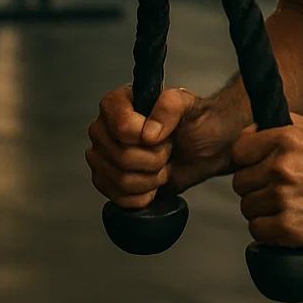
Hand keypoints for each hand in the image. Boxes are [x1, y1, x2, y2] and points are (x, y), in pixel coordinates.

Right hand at [86, 85, 235, 209]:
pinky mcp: (106, 182)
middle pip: (123, 157)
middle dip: (156, 158)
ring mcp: (101, 157)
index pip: (123, 127)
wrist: (201, 149)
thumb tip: (149, 132)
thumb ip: (170, 105)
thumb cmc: (192, 124)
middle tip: (166, 149)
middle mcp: (103, 129)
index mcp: (116, 103)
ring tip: (161, 163)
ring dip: (153, 178)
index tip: (161, 134)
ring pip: (123, 181)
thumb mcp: (189, 104)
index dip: (146, 136)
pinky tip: (151, 179)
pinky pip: (122, 198)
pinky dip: (146, 194)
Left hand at [231, 114, 302, 248]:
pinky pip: (257, 230)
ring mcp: (284, 198)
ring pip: (247, 208)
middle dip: (256, 186)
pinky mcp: (288, 228)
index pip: (238, 151)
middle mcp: (282, 167)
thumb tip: (248, 134)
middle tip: (278, 188)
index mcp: (286, 139)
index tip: (257, 166)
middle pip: (240, 182)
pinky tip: (285, 221)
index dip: (247, 160)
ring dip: (262, 209)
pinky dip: (268, 230)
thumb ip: (277, 128)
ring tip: (286, 205)